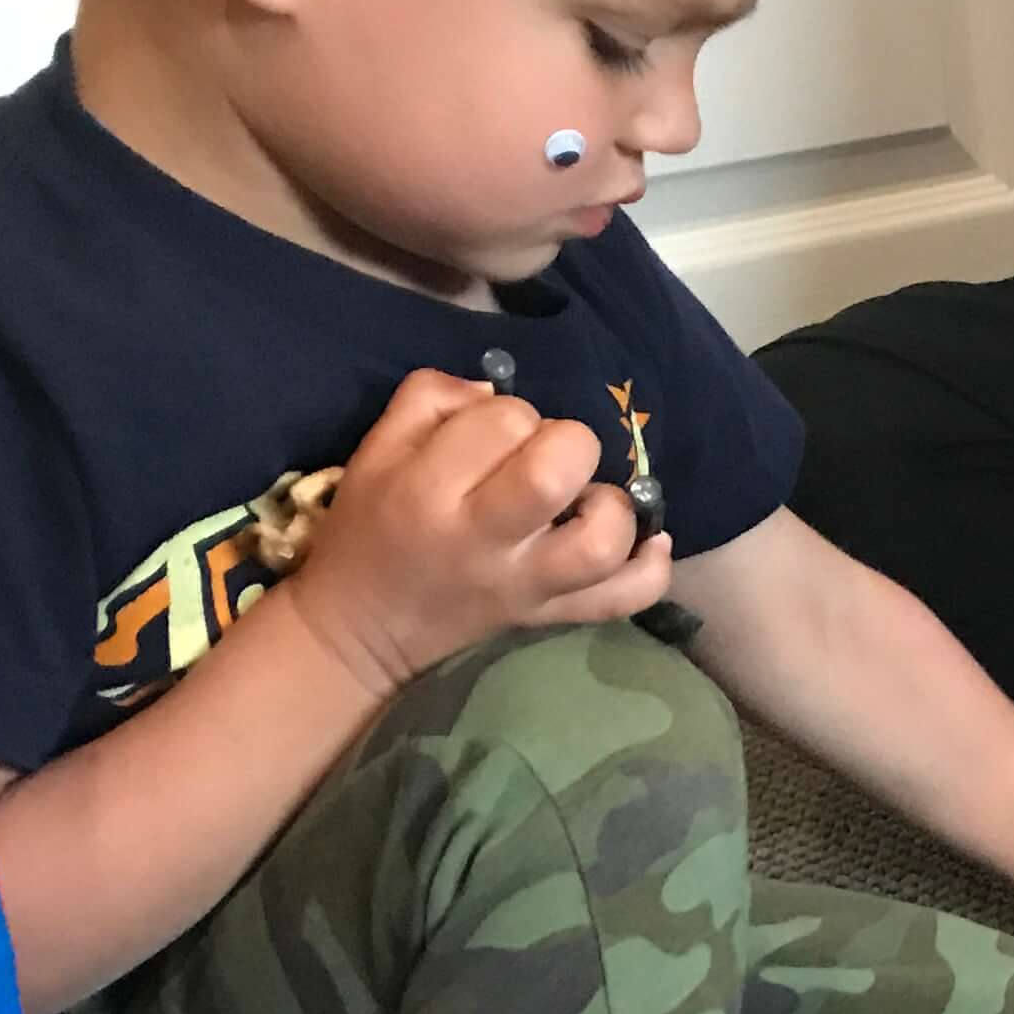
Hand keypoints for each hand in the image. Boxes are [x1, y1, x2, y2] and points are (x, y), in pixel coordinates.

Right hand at [276, 368, 666, 691]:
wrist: (364, 625)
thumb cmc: (372, 527)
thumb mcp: (378, 449)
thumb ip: (432, 398)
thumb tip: (497, 387)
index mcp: (430, 490)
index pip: (504, 422)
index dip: (512, 414)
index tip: (497, 437)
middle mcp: (484, 541)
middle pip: (555, 474)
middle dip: (568, 444)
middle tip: (549, 458)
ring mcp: (526, 586)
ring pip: (600, 544)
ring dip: (613, 506)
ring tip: (588, 499)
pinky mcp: (553, 617)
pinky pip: (623, 600)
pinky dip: (650, 569)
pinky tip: (647, 540)